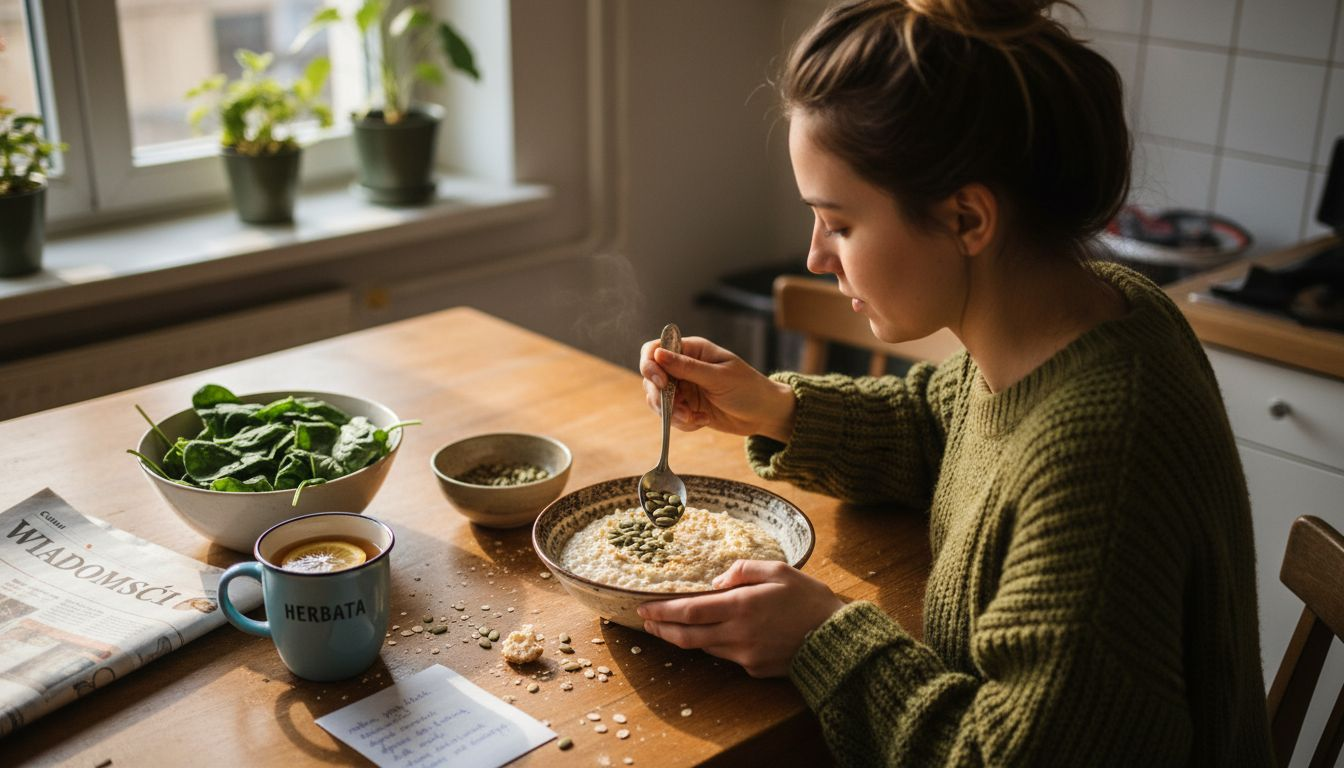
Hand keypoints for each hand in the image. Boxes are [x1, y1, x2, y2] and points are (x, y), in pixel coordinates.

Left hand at [637, 560, 844, 677]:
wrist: (835, 640)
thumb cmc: (809, 600)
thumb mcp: (779, 571)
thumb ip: (744, 570)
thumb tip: (716, 580)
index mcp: (741, 606)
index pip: (690, 610)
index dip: (663, 611)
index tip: (644, 607)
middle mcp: (738, 634)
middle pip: (687, 635)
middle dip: (662, 628)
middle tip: (645, 621)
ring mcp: (744, 655)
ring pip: (703, 647)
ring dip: (682, 638)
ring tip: (668, 627)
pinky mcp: (753, 669)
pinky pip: (725, 656)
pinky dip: (713, 644)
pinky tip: (709, 635)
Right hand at [638, 336, 796, 441]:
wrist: (764, 414)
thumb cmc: (748, 388)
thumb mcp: (719, 377)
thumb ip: (688, 368)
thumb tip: (658, 354)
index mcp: (692, 350)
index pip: (656, 349)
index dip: (650, 365)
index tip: (661, 383)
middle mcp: (683, 367)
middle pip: (651, 378)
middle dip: (661, 397)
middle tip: (681, 411)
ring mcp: (684, 388)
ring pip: (658, 400)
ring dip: (672, 414)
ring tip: (694, 418)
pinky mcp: (686, 407)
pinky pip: (671, 416)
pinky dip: (683, 423)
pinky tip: (702, 421)